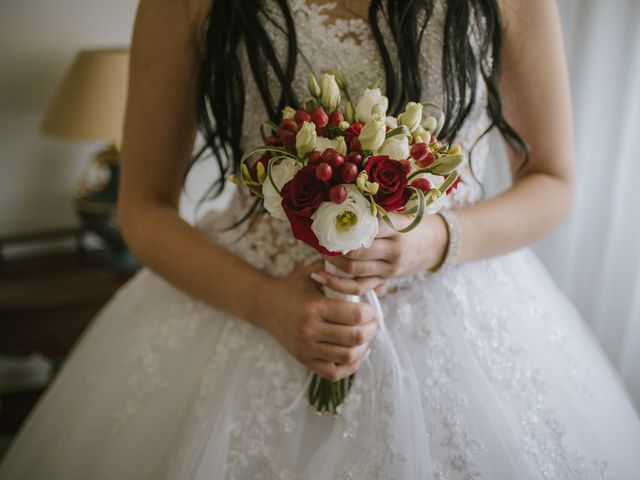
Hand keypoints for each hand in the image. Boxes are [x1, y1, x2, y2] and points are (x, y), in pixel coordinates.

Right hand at [254, 260, 377, 381]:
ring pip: (348, 356)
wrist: (264, 305)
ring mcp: (306, 348)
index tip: (369, 308)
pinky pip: (335, 373)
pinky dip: (351, 365)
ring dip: (363, 347)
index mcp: (314, 306)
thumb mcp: (313, 272)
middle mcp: (309, 330)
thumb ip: (343, 273)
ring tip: (364, 336)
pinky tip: (356, 352)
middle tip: (372, 322)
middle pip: (354, 337)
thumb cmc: (293, 286)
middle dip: (371, 330)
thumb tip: (379, 284)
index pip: (354, 315)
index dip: (369, 312)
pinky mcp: (304, 360)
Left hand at [314, 213, 447, 295]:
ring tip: (319, 250)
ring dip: (332, 260)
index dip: (346, 224)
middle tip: (319, 235)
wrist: (436, 245)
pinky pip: (357, 287)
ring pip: (353, 269)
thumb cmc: (415, 223)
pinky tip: (318, 276)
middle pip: (357, 250)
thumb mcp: (402, 212)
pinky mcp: (384, 281)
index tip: (328, 217)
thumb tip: (343, 200)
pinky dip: (336, 284)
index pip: (368, 226)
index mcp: (399, 229)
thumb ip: (378, 210)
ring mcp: (389, 269)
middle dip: (334, 244)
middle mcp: (394, 251)